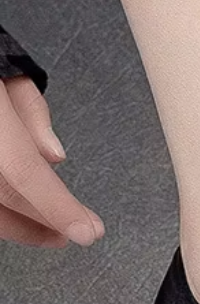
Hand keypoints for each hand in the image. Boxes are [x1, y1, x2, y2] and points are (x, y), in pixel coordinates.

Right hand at [0, 75, 103, 247]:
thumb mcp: (7, 71)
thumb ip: (32, 114)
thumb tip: (55, 157)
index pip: (25, 171)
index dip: (58, 207)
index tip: (87, 232)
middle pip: (8, 195)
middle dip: (49, 219)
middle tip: (85, 231)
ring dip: (23, 225)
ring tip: (55, 232)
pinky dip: (3, 212)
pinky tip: (23, 216)